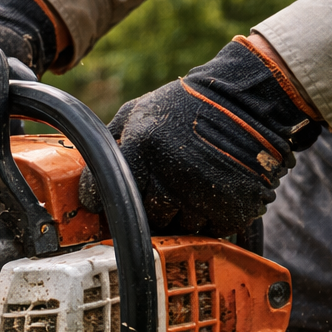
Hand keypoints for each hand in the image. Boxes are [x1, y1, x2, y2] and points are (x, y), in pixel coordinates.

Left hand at [80, 37, 322, 236]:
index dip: (101, 203)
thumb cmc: (187, 105)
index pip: (104, 197)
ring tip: (183, 191)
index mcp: (142, 148)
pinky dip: (204, 221)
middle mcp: (171, 174)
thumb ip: (109, 141)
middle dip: (142, 213)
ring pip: (175, 230)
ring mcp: (204, 193)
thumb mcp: (139, 111)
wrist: (249, 99)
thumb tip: (82, 177)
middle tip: (151, 195)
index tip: (103, 203)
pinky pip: (207, 232)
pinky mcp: (234, 207)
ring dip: (175, 218)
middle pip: (141, 220)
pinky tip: (206, 196)